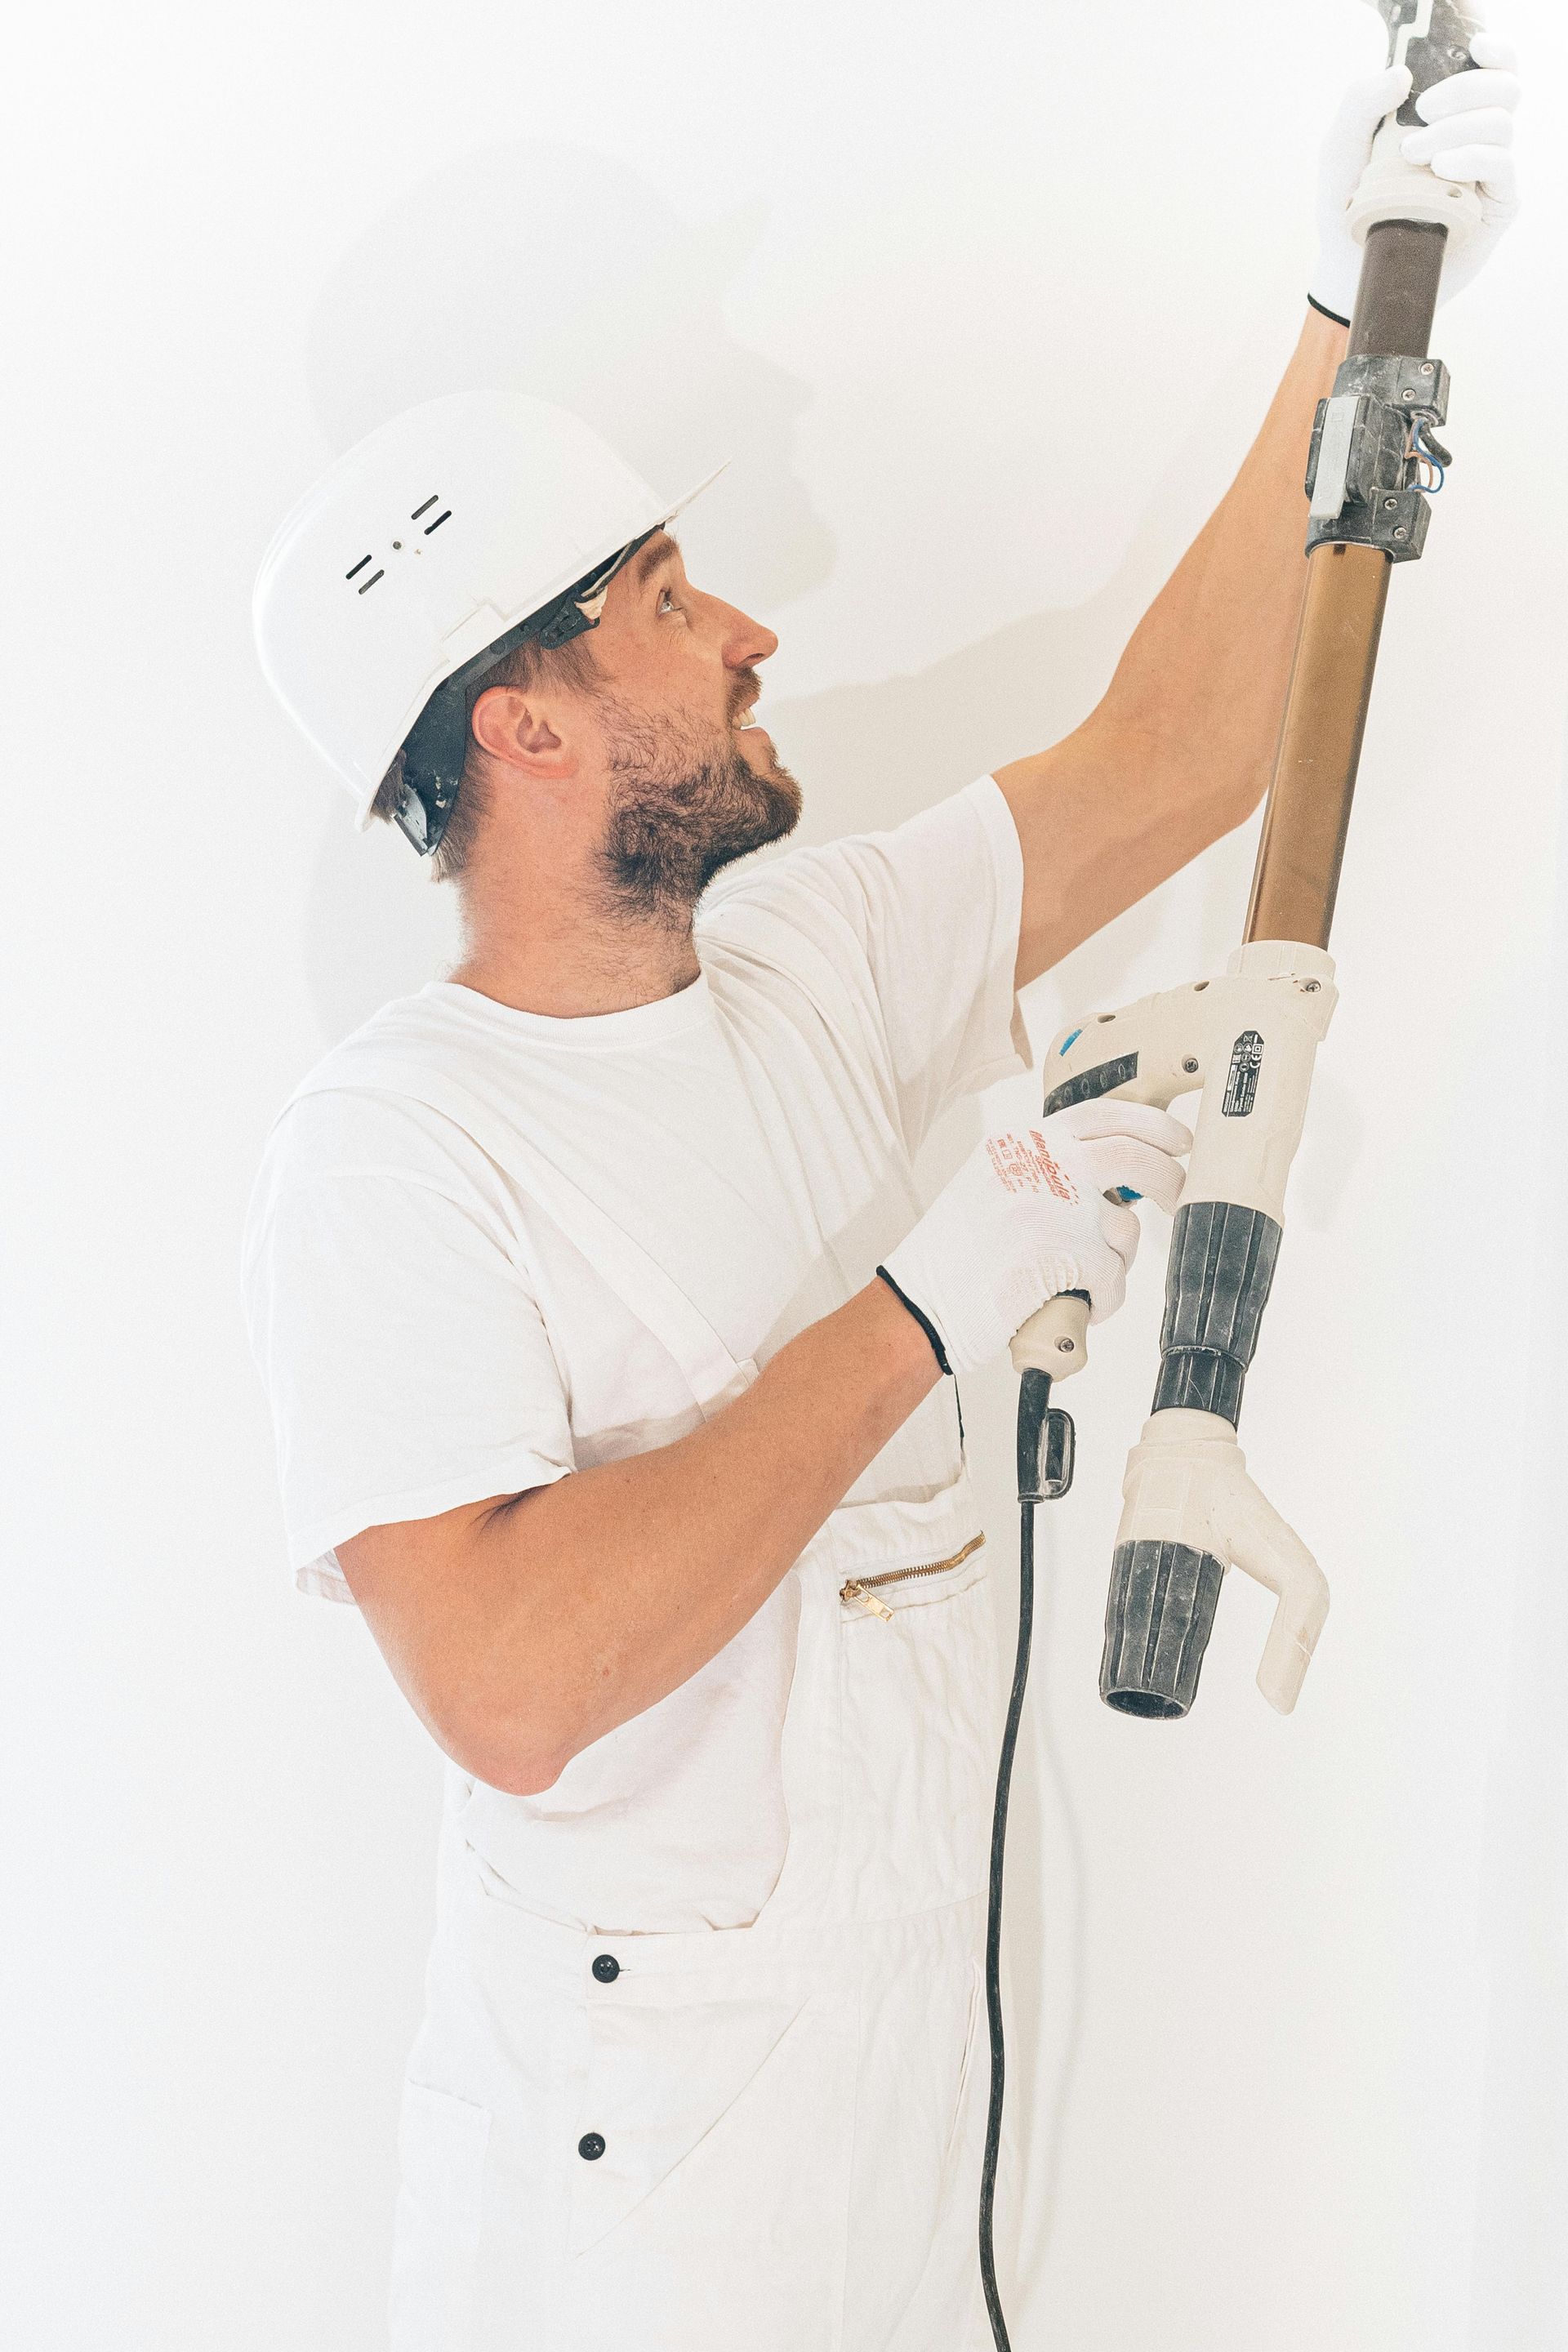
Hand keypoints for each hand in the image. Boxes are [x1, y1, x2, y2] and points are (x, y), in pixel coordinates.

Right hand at [880, 1100, 1190, 1375]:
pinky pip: (1114, 1278)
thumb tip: (1109, 1183)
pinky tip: (1074, 1306)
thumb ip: (1043, 1172)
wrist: (921, 1302)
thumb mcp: (991, 1184)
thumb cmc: (951, 1258)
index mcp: (1023, 1141)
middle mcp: (1044, 1161)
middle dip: (1167, 1178)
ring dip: (1116, 1261)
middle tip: (1178, 1197)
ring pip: (1125, 1228)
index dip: (1150, 1124)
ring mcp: (1060, 1204)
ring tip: (1079, 1281)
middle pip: (1134, 1154)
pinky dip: (1103, 1301)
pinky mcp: (1070, 1251)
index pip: (1102, 1114)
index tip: (1177, 1139)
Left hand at [1309, 32, 1520, 323]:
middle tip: (1424, 111)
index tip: (1474, 49)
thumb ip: (1361, 103)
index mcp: (1450, 112)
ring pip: (1501, 125)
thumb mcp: (1340, 148)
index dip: (1495, 52)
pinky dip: (1473, 158)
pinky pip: (1502, 166)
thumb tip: (1400, 75)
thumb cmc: (1349, 203)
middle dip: (1466, 89)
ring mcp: (1488, 171)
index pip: (1493, 68)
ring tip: (1414, 154)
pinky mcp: (1495, 206)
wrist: (1351, 267)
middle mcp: (1476, 136)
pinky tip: (1442, 169)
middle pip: (1503, 89)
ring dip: (1459, 128)